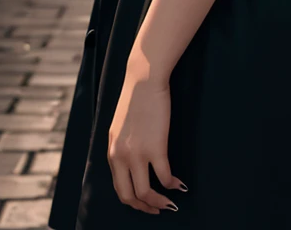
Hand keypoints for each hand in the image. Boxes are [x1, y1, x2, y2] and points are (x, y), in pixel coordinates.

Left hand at [108, 57, 185, 214]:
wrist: (144, 81)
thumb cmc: (135, 99)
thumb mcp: (119, 127)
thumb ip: (122, 147)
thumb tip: (133, 163)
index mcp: (112, 152)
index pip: (119, 187)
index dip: (133, 200)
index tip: (145, 202)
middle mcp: (121, 157)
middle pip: (129, 195)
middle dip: (144, 207)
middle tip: (157, 209)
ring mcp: (137, 153)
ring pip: (145, 192)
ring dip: (158, 203)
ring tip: (169, 203)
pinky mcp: (155, 147)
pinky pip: (164, 176)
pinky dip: (172, 185)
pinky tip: (179, 184)